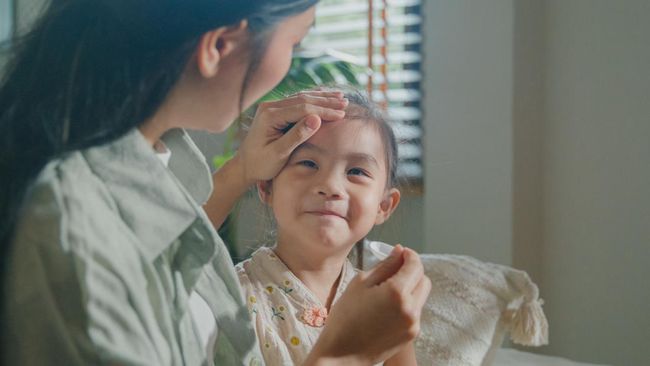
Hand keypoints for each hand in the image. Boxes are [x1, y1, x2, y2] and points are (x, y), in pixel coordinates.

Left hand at [236, 91, 347, 184]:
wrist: (245, 165)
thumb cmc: (261, 164)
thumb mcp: (279, 153)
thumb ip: (296, 136)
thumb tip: (316, 119)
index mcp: (269, 116)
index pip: (303, 108)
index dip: (324, 110)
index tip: (342, 114)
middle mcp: (270, 107)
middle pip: (303, 99)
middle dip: (326, 101)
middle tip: (346, 103)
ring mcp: (272, 107)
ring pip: (301, 98)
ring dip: (322, 98)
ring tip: (341, 98)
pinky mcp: (275, 110)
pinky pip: (297, 101)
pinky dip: (313, 100)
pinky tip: (325, 98)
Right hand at [307, 245, 431, 364]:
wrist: (342, 354)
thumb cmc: (345, 317)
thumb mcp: (361, 283)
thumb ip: (385, 265)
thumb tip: (399, 251)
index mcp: (397, 292)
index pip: (415, 265)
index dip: (409, 255)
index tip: (401, 252)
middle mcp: (411, 308)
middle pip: (424, 280)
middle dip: (413, 271)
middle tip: (395, 269)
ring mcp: (413, 323)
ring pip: (421, 295)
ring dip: (411, 287)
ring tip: (388, 290)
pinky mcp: (412, 334)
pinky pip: (415, 311)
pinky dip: (407, 303)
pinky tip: (387, 307)